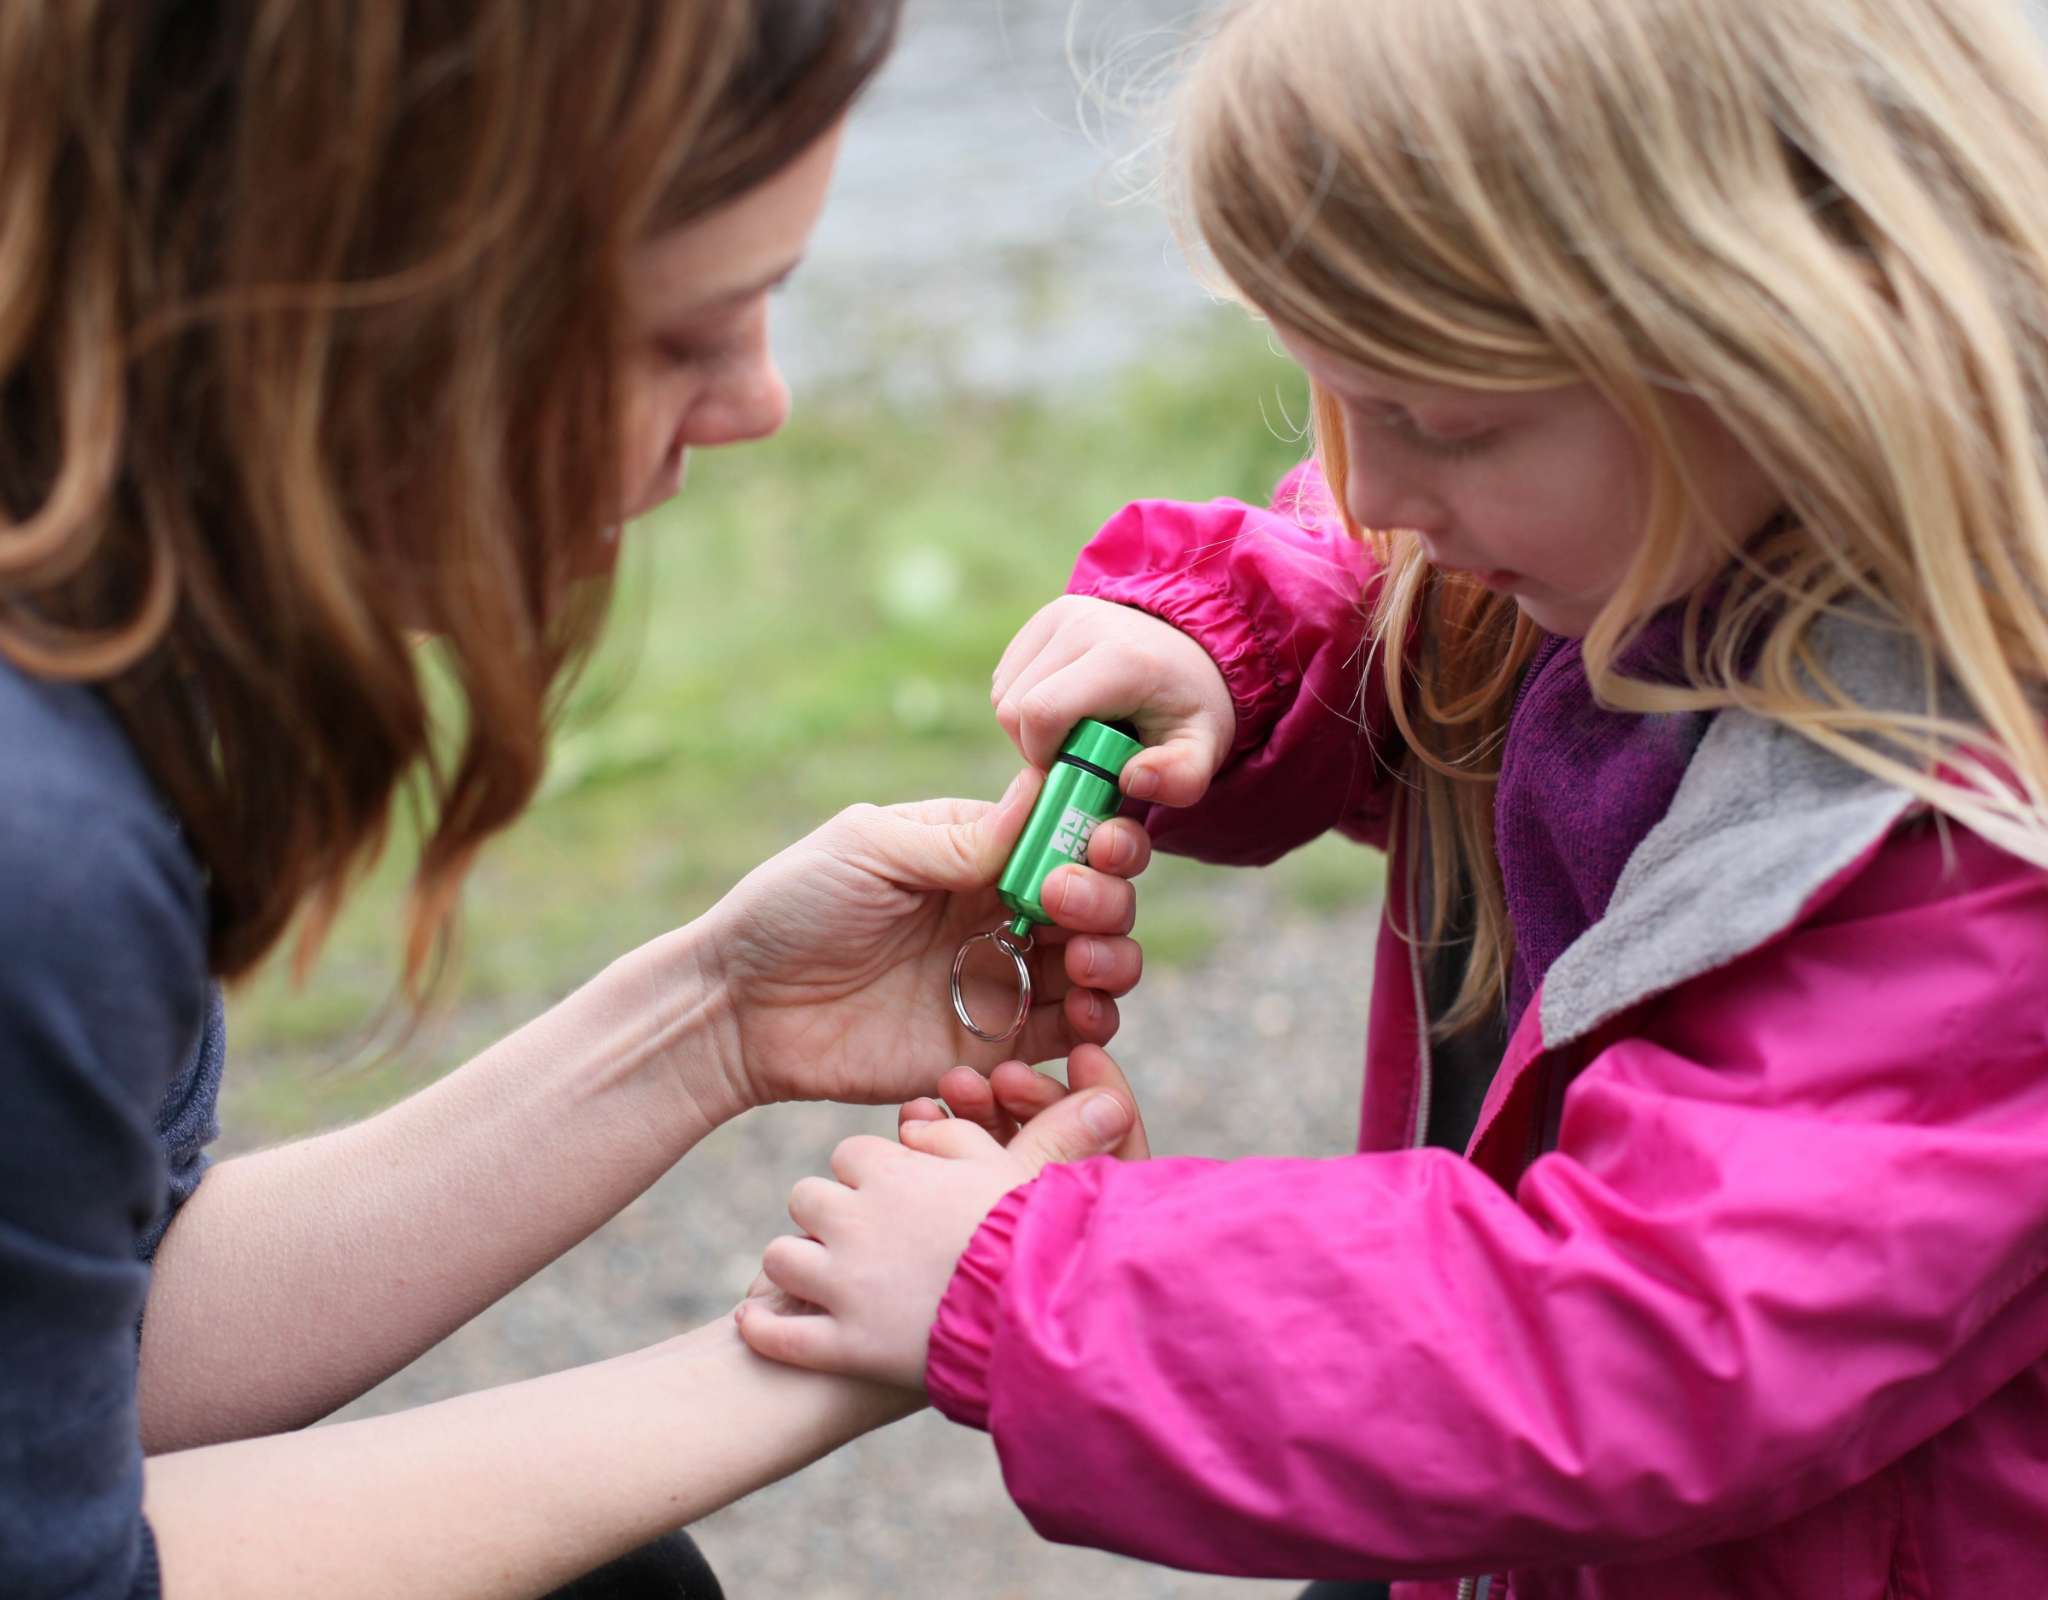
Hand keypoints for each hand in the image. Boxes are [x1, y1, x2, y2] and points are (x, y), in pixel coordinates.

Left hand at [699, 771, 1152, 1110]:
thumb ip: (956, 837)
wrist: (741, 1010)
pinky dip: (1089, 1028)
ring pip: (1096, 968)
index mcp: (974, 852)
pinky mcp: (990, 1047)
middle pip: (1096, 900)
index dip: (1096, 837)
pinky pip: (1064, 1038)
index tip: (1095, 847)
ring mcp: (998, 979)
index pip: (1062, 834)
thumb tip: (1040, 796)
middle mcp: (999, 912)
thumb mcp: (868, 849)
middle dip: (1106, 900)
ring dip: (1112, 961)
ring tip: (1083, 966)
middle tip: (1067, 909)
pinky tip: (1075, 1018)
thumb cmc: (790, 908)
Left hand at [737, 1045, 1146, 1388]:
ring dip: (795, 1264)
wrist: (1040, 1319)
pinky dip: (763, 1327)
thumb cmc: (1036, 1238)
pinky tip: (760, 1322)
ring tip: (820, 1280)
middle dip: (828, 1214)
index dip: (871, 1173)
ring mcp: (841, 1286)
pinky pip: (776, 1333)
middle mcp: (854, 1219)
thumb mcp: (1011, 1172)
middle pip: (806, 1197)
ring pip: (781, 1256)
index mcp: (890, 1170)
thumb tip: (936, 1116)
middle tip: (857, 1236)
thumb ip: (970, 1136)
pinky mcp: (838, 1346)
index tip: (891, 1193)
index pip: (851, 1153)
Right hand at [992, 594, 1234, 806]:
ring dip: (1027, 727)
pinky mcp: (1045, 616)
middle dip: (1034, 746)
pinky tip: (1064, 710)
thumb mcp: (1203, 751)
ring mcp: (1060, 614)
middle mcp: (1083, 624)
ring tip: (1073, 733)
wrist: (1194, 652)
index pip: (1042, 713)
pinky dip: (1023, 705)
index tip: (1073, 770)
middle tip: (1075, 756)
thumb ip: (1180, 778)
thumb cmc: (1191, 709)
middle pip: (1013, 706)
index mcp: (1120, 658)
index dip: (1043, 755)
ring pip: (1002, 693)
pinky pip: (1006, 677)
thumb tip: (1132, 781)